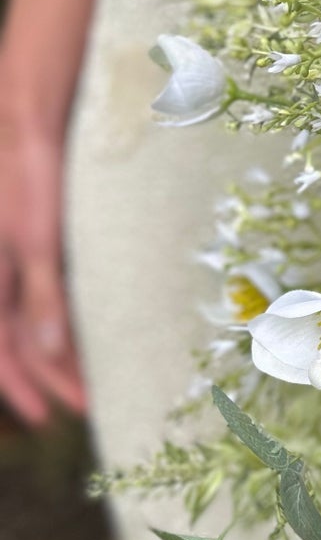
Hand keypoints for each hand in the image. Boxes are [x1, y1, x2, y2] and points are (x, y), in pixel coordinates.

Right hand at [0, 114, 85, 424]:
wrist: (31, 122)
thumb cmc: (28, 177)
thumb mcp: (37, 241)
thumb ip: (40, 297)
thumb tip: (46, 353)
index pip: (0, 351)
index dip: (25, 387)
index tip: (50, 417)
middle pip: (18, 341)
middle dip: (51, 375)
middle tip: (89, 403)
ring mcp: (13, 259)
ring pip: (31, 319)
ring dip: (60, 350)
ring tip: (93, 375)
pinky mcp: (34, 242)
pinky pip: (43, 292)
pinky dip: (63, 316)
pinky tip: (90, 327)